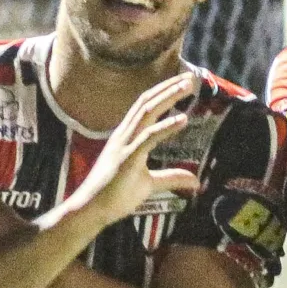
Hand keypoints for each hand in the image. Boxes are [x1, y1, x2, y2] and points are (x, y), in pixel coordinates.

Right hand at [65, 72, 202, 223]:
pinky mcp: (127, 159)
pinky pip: (148, 138)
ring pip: (147, 113)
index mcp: (126, 137)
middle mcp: (124, 135)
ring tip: (187, 87)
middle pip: (147, 103)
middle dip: (168, 88)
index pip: (145, 107)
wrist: (92, 210)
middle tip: (190, 77)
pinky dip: (166, 127)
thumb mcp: (150, 184)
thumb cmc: (115, 196)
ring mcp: (125, 145)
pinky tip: (183, 119)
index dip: (163, 93)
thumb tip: (194, 181)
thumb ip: (171, 178)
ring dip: (168, 98)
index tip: (181, 83)